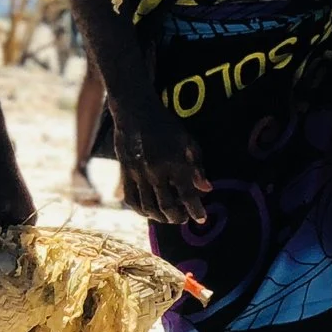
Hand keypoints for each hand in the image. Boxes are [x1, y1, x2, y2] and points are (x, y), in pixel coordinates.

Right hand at [116, 109, 212, 226]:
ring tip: (168, 218)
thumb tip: (207, 189)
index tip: (201, 218)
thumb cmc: (166, 126)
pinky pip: (130, 198)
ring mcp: (138, 174)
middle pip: (166, 205)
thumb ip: (197, 167)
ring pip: (148, 206)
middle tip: (183, 219)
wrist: (136, 112)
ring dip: (159, 217)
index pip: (187, 195)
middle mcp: (156, 171)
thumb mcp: (188, 142)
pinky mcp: (124, 173)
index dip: (196, 210)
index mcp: (175, 163)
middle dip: (177, 217)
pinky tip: (148, 211)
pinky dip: (140, 210)